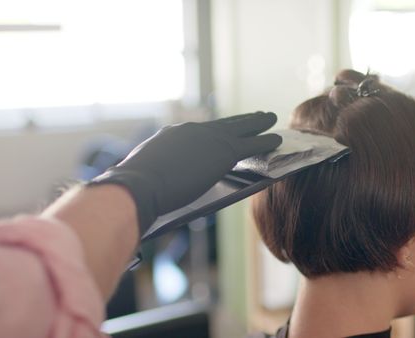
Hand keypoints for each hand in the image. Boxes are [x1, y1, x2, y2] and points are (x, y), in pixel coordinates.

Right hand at [90, 112, 281, 233]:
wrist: (141, 184)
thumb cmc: (137, 186)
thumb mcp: (146, 173)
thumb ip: (158, 171)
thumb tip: (155, 180)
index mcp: (174, 135)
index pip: (199, 132)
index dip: (213, 132)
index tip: (220, 130)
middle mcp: (193, 130)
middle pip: (222, 123)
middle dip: (239, 120)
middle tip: (252, 115)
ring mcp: (210, 139)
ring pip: (241, 127)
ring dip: (257, 122)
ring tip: (269, 117)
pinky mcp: (225, 152)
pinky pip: (252, 144)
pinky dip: (266, 141)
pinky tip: (277, 139)